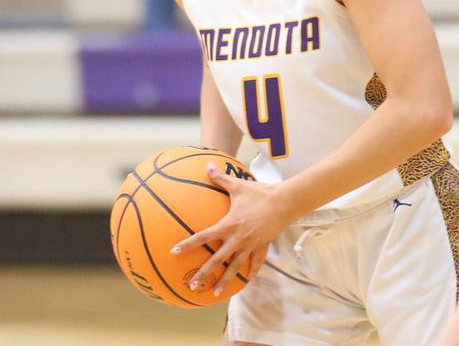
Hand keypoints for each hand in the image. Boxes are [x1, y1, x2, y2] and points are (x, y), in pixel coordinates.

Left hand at [171, 162, 292, 296]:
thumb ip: (221, 179)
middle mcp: (237, 238)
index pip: (203, 236)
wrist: (285, 202)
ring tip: (215, 293)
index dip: (188, 244)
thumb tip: (208, 165)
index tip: (174, 252)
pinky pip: (256, 263)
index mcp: (228, 225)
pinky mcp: (262, 246)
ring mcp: (250, 245)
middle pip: (217, 259)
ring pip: (235, 267)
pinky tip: (246, 281)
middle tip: (192, 285)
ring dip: (225, 280)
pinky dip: (251, 272)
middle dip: (204, 273)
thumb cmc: (260, 193)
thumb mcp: (238, 186)